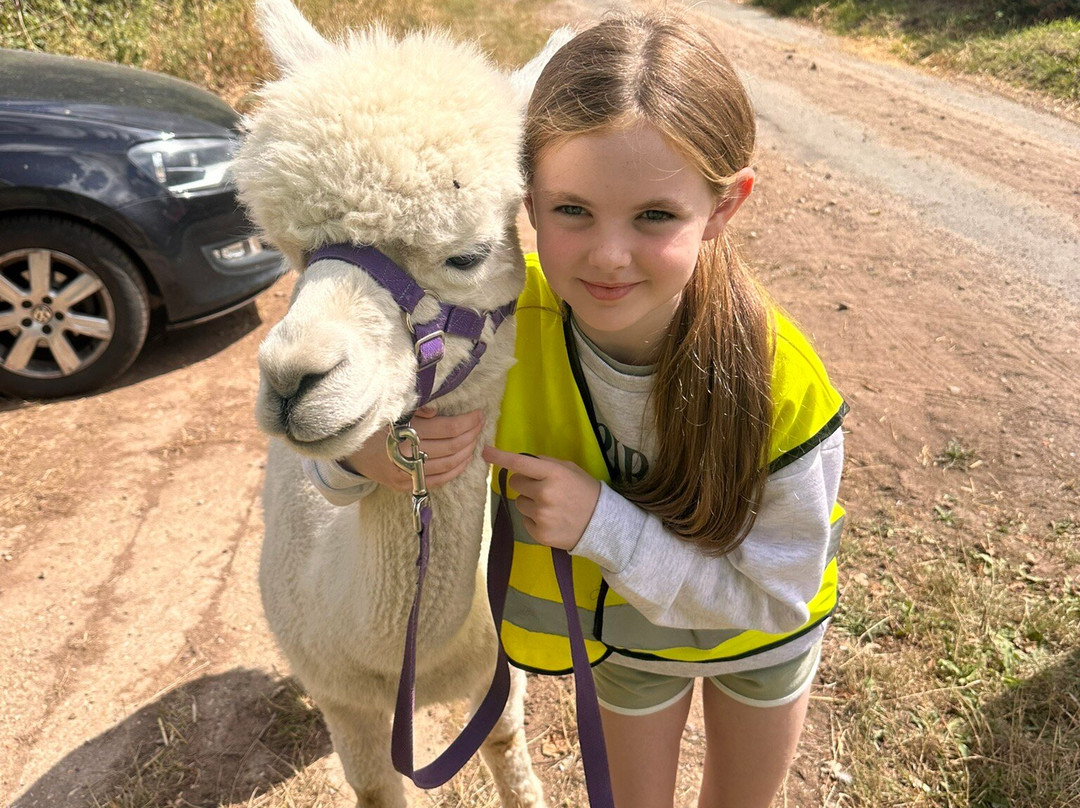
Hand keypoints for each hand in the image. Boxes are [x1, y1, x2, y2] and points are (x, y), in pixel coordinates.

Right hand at [341, 407, 483, 491]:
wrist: (350, 452)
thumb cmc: (374, 427)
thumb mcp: (391, 411)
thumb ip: (416, 410)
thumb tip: (437, 412)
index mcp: (403, 432)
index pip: (446, 428)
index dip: (467, 422)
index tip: (478, 414)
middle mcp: (405, 455)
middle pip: (451, 446)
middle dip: (471, 434)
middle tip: (480, 424)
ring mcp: (405, 474)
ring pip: (448, 464)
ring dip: (466, 452)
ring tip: (475, 440)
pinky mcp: (405, 486)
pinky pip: (438, 481)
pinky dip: (455, 470)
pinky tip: (464, 460)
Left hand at [482, 447, 600, 551]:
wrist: (603, 524)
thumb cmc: (585, 492)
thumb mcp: (570, 470)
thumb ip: (546, 463)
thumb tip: (523, 461)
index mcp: (553, 473)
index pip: (519, 462)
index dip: (499, 456)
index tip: (485, 451)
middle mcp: (544, 493)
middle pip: (514, 483)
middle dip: (525, 484)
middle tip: (543, 489)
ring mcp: (541, 515)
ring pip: (519, 503)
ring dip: (530, 503)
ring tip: (551, 507)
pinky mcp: (539, 533)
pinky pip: (524, 521)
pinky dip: (534, 520)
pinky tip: (552, 520)